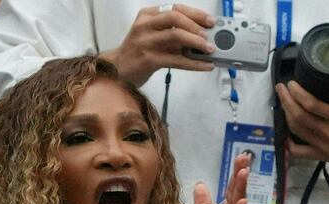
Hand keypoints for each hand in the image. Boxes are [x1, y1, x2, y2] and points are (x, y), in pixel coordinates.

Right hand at [101, 4, 215, 85]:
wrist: (118, 70)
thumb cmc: (139, 52)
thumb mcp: (153, 36)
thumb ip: (172, 33)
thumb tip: (200, 36)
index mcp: (147, 16)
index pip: (175, 8)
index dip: (196, 14)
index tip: (210, 21)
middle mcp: (145, 26)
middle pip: (175, 18)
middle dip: (196, 26)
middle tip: (209, 36)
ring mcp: (146, 42)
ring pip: (176, 36)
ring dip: (197, 42)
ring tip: (209, 50)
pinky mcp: (149, 60)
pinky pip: (177, 60)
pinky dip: (194, 63)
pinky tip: (205, 66)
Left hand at [275, 68, 328, 163]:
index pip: (312, 104)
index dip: (297, 93)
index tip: (291, 84)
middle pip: (299, 116)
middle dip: (286, 100)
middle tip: (281, 89)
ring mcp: (323, 145)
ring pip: (297, 130)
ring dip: (286, 115)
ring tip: (282, 103)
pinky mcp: (321, 155)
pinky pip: (300, 152)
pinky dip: (289, 144)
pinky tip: (285, 134)